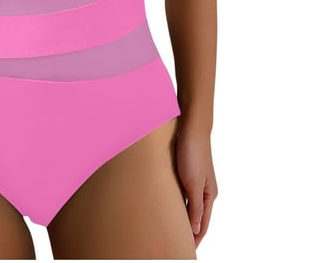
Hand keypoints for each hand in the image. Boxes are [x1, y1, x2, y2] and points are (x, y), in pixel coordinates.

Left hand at [175, 128, 217, 248]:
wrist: (190, 128)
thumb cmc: (192, 153)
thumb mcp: (193, 183)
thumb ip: (195, 207)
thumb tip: (196, 229)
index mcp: (209, 195)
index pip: (203, 224)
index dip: (196, 238)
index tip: (187, 251)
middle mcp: (205, 190)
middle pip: (197, 217)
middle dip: (190, 231)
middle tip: (178, 244)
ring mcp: (196, 180)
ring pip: (189, 205)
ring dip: (184, 217)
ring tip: (173, 229)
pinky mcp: (187, 171)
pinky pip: (183, 193)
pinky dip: (178, 203)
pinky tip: (170, 206)